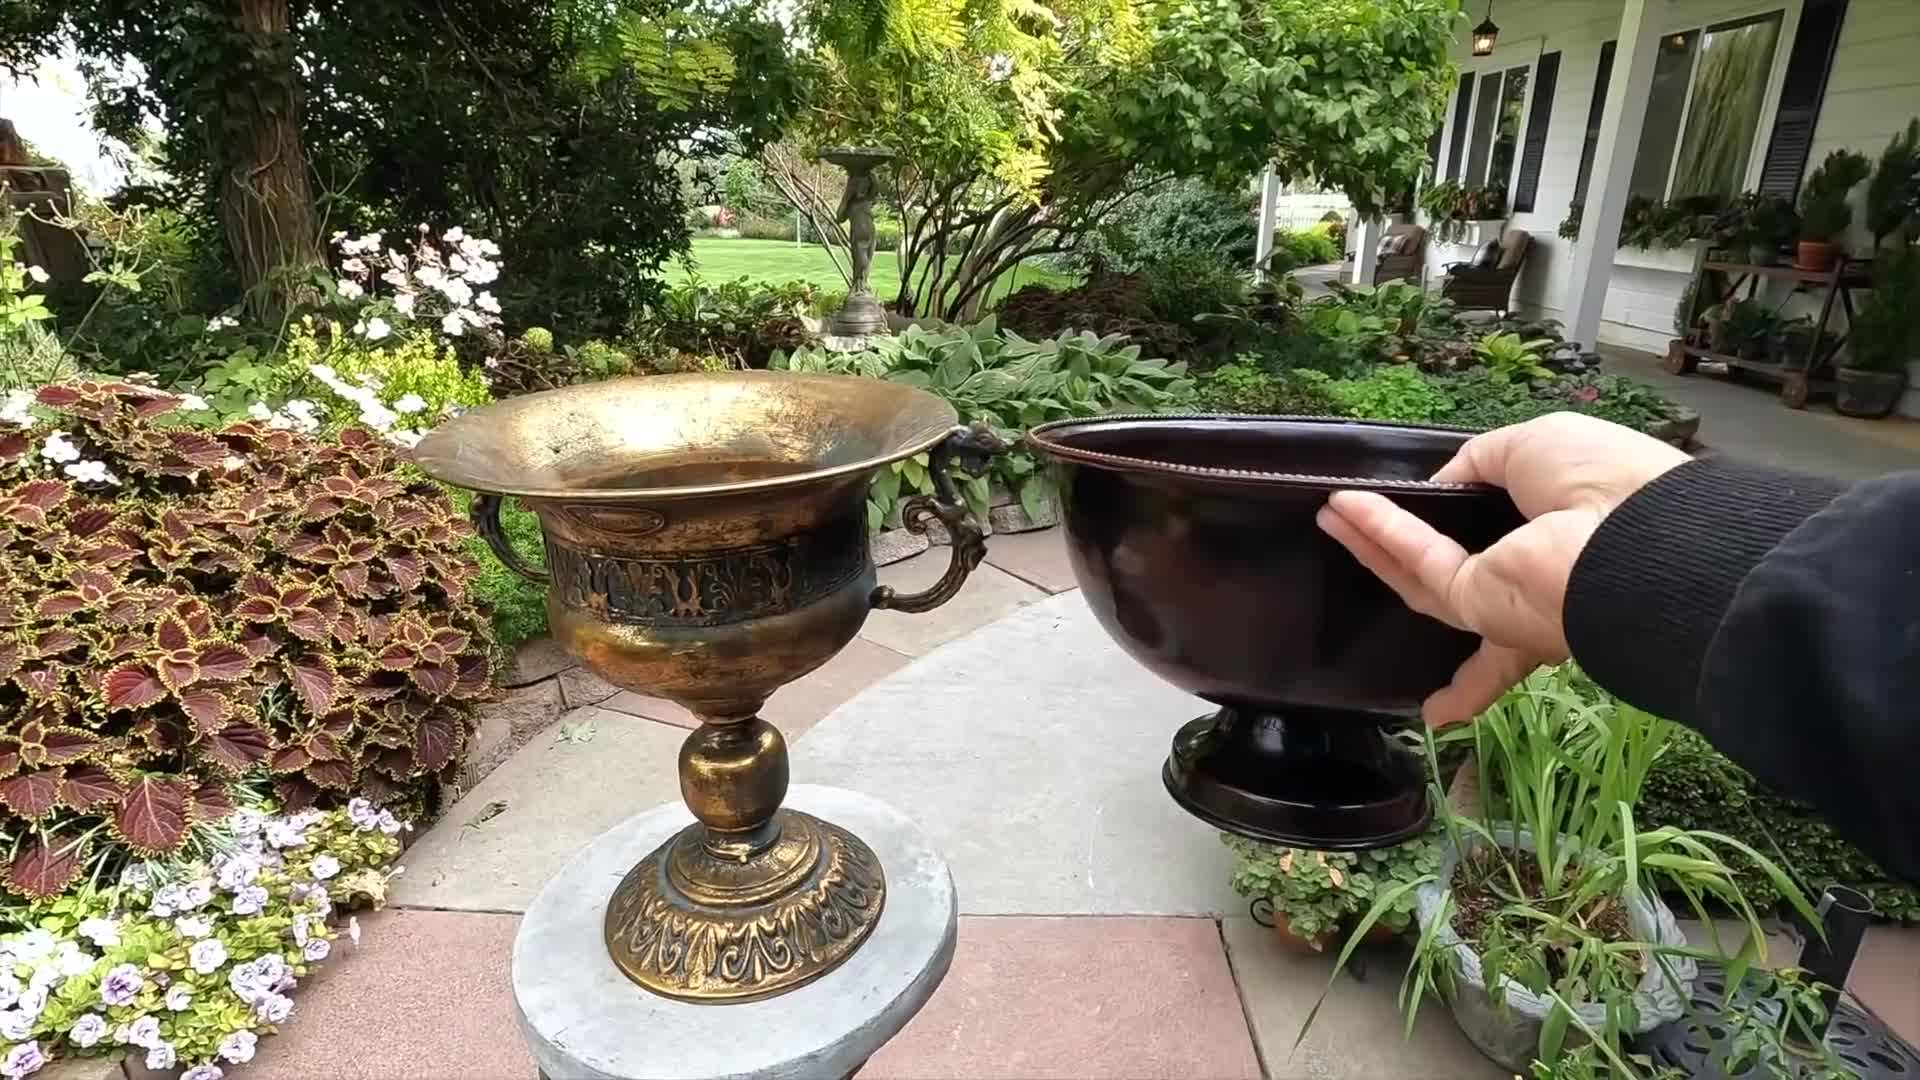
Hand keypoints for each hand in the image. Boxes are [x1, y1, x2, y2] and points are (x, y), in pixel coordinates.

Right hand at [1315, 413, 1688, 727]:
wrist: (1632, 532)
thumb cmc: (1604, 479)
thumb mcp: (1538, 444)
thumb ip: (1485, 461)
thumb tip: (1443, 483)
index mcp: (1557, 545)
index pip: (1507, 550)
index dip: (1470, 535)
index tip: (1437, 506)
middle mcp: (1531, 582)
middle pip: (1452, 577)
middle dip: (1401, 560)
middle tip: (1353, 531)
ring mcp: (1502, 601)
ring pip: (1422, 577)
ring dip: (1373, 543)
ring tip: (1330, 515)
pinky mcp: (1477, 604)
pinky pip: (1420, 562)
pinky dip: (1380, 530)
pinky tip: (1342, 506)